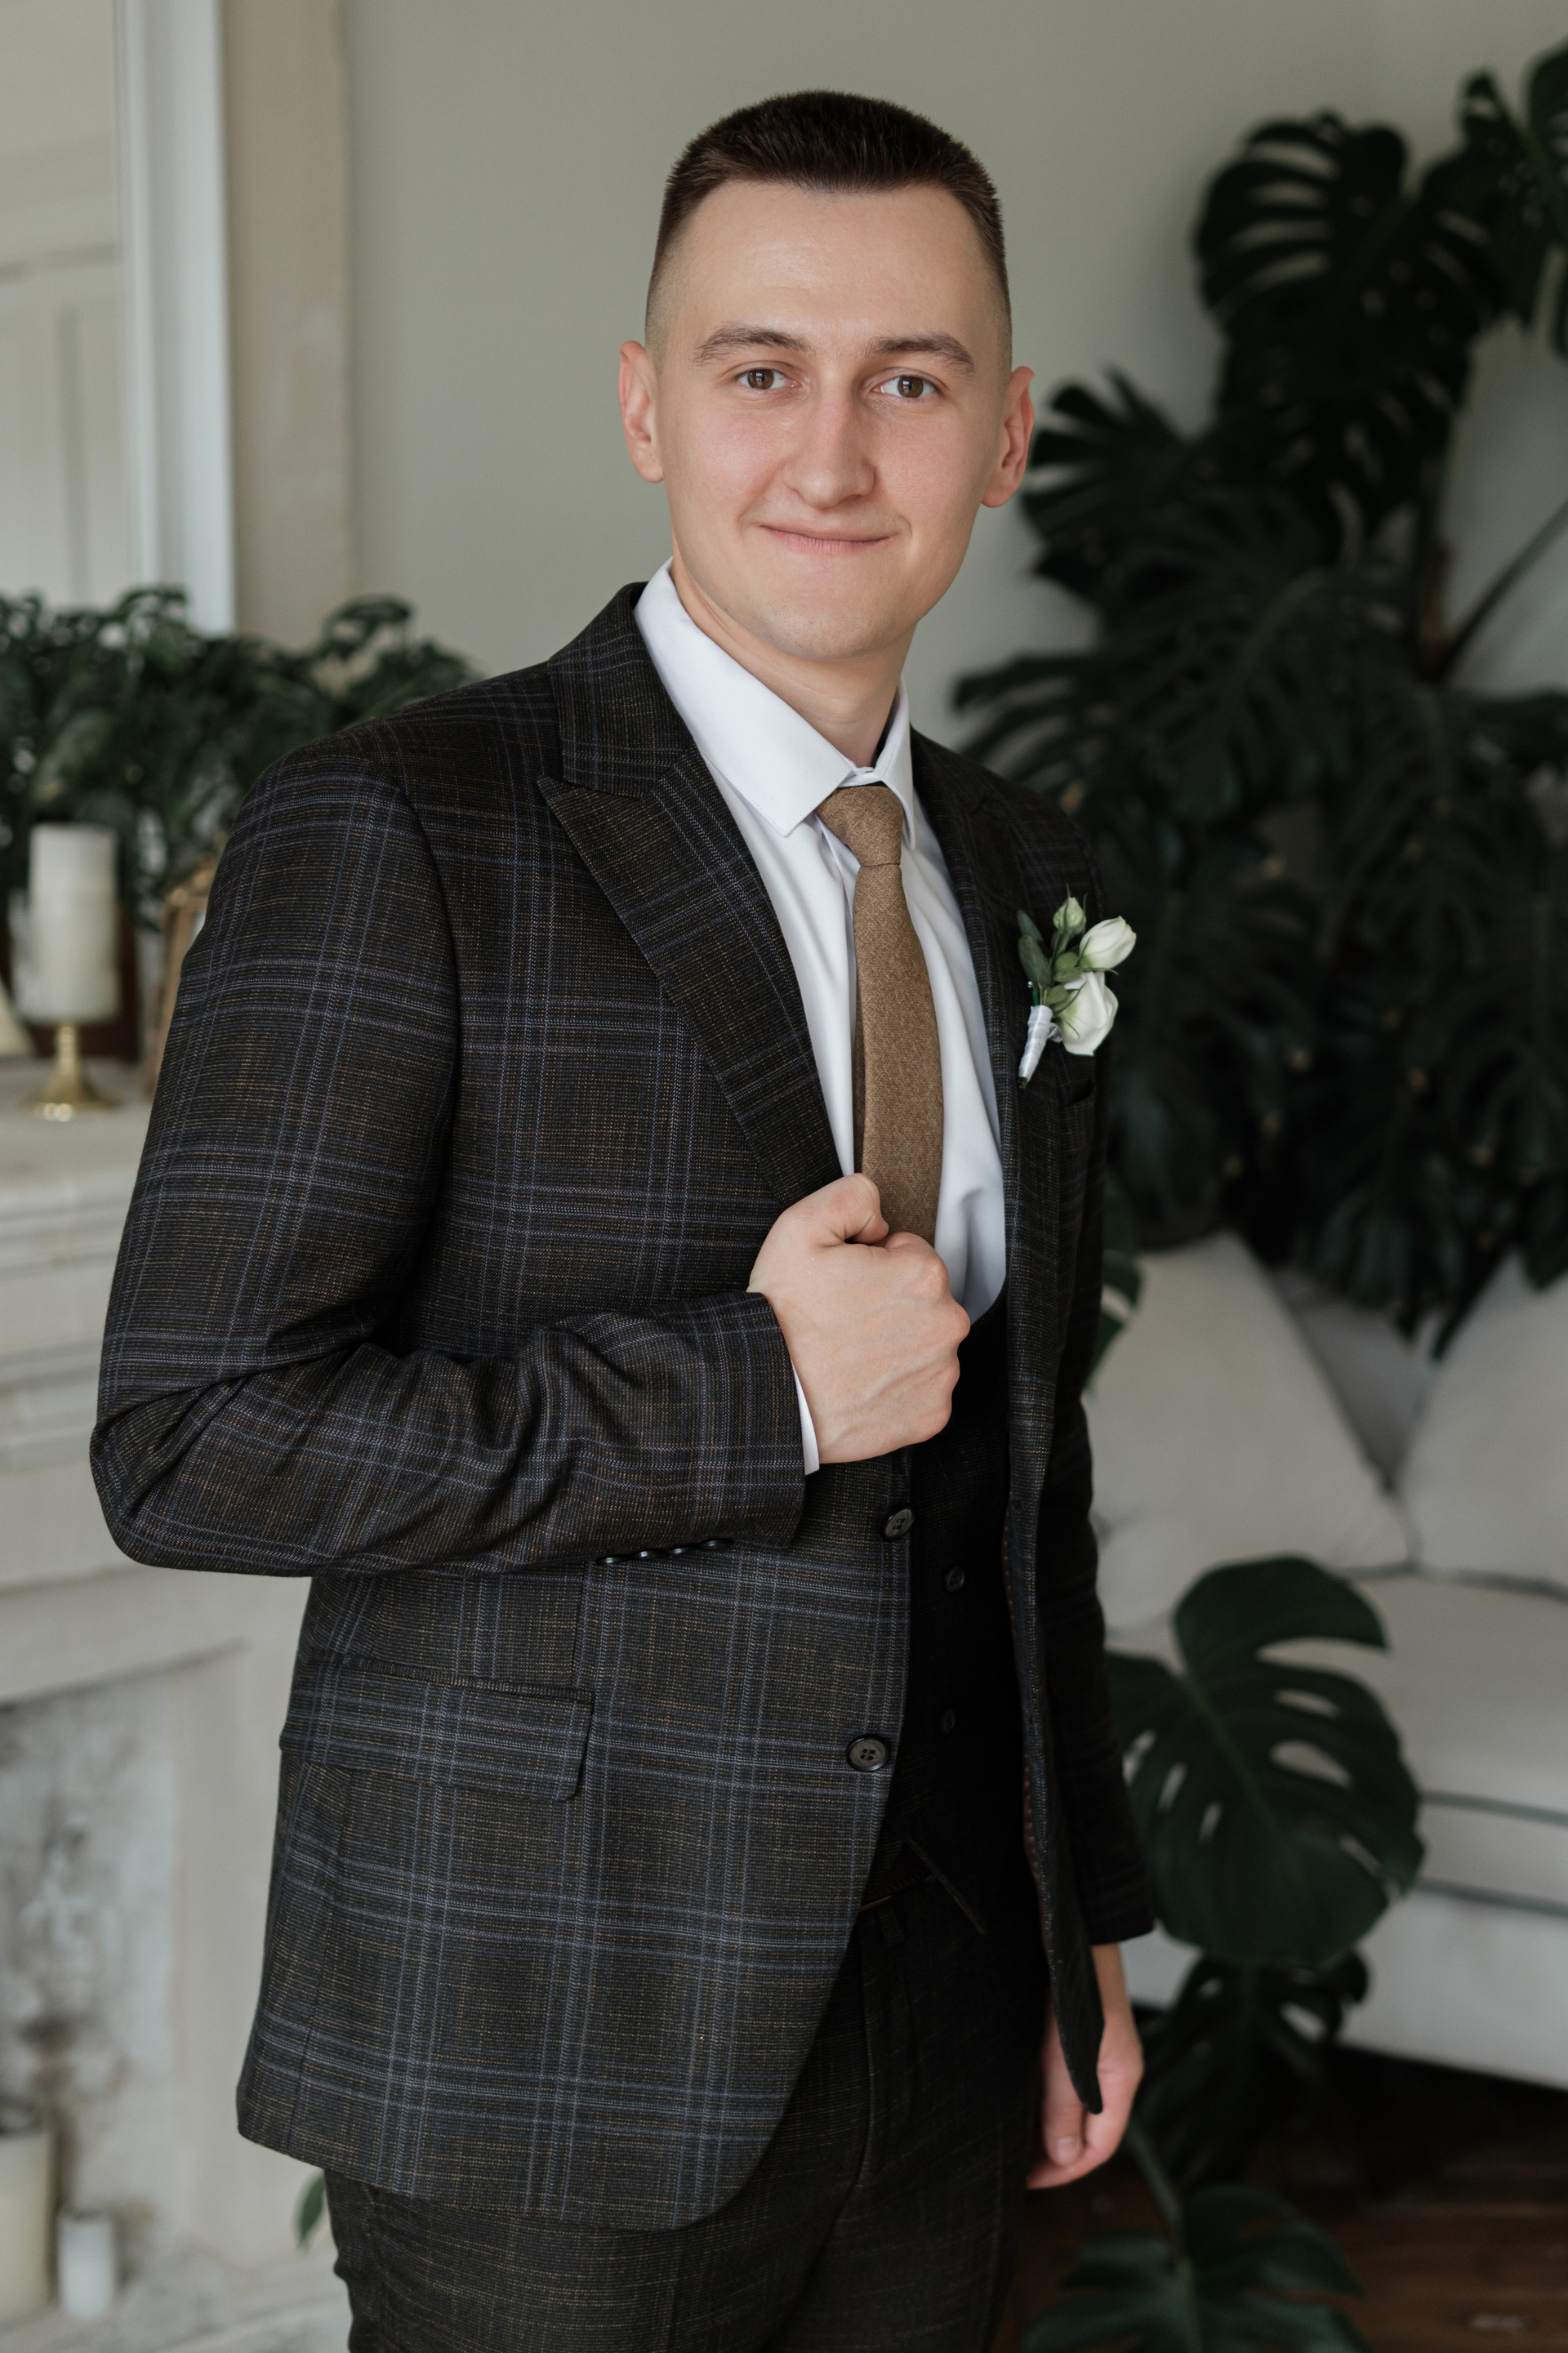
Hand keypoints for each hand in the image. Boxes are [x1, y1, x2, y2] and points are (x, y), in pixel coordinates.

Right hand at [748, 1174, 967, 1461]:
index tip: (843, 1286)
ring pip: (924, 1344)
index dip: (872, 1265)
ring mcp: (941, 1374)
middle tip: (841, 1319)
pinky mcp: (931, 1415)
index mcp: (923, 1274)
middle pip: (923, 1300)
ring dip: (895, 1345)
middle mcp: (945, 1324)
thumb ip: (854, 1194)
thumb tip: (881, 1218)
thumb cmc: (782, 1317)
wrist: (768, 1394)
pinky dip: (897, 1388)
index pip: (911, 1253)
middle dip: (888, 1303)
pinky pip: (922, 1391)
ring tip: (848, 1354)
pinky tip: (861, 1383)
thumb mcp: (801, 1226)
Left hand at [1027, 1943, 1142, 2187]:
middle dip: (1050, 2152)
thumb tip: (1064, 2156)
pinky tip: (1013, 2094)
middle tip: (1008, 2164)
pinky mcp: (1079, 2030)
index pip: (1098, 2148)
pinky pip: (1063, 2079)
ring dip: (1043, 2124)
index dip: (1062, 2171)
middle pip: (1086, 2130)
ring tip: (1005, 2136)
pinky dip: (1041, 2095)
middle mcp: (1113, 2068)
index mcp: (1120, 2079)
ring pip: (1072, 2104)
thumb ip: (1064, 2105)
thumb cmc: (1073, 1982)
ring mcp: (1097, 2049)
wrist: (1075, 1922)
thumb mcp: (1064, 2051)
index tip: (1024, 2182)